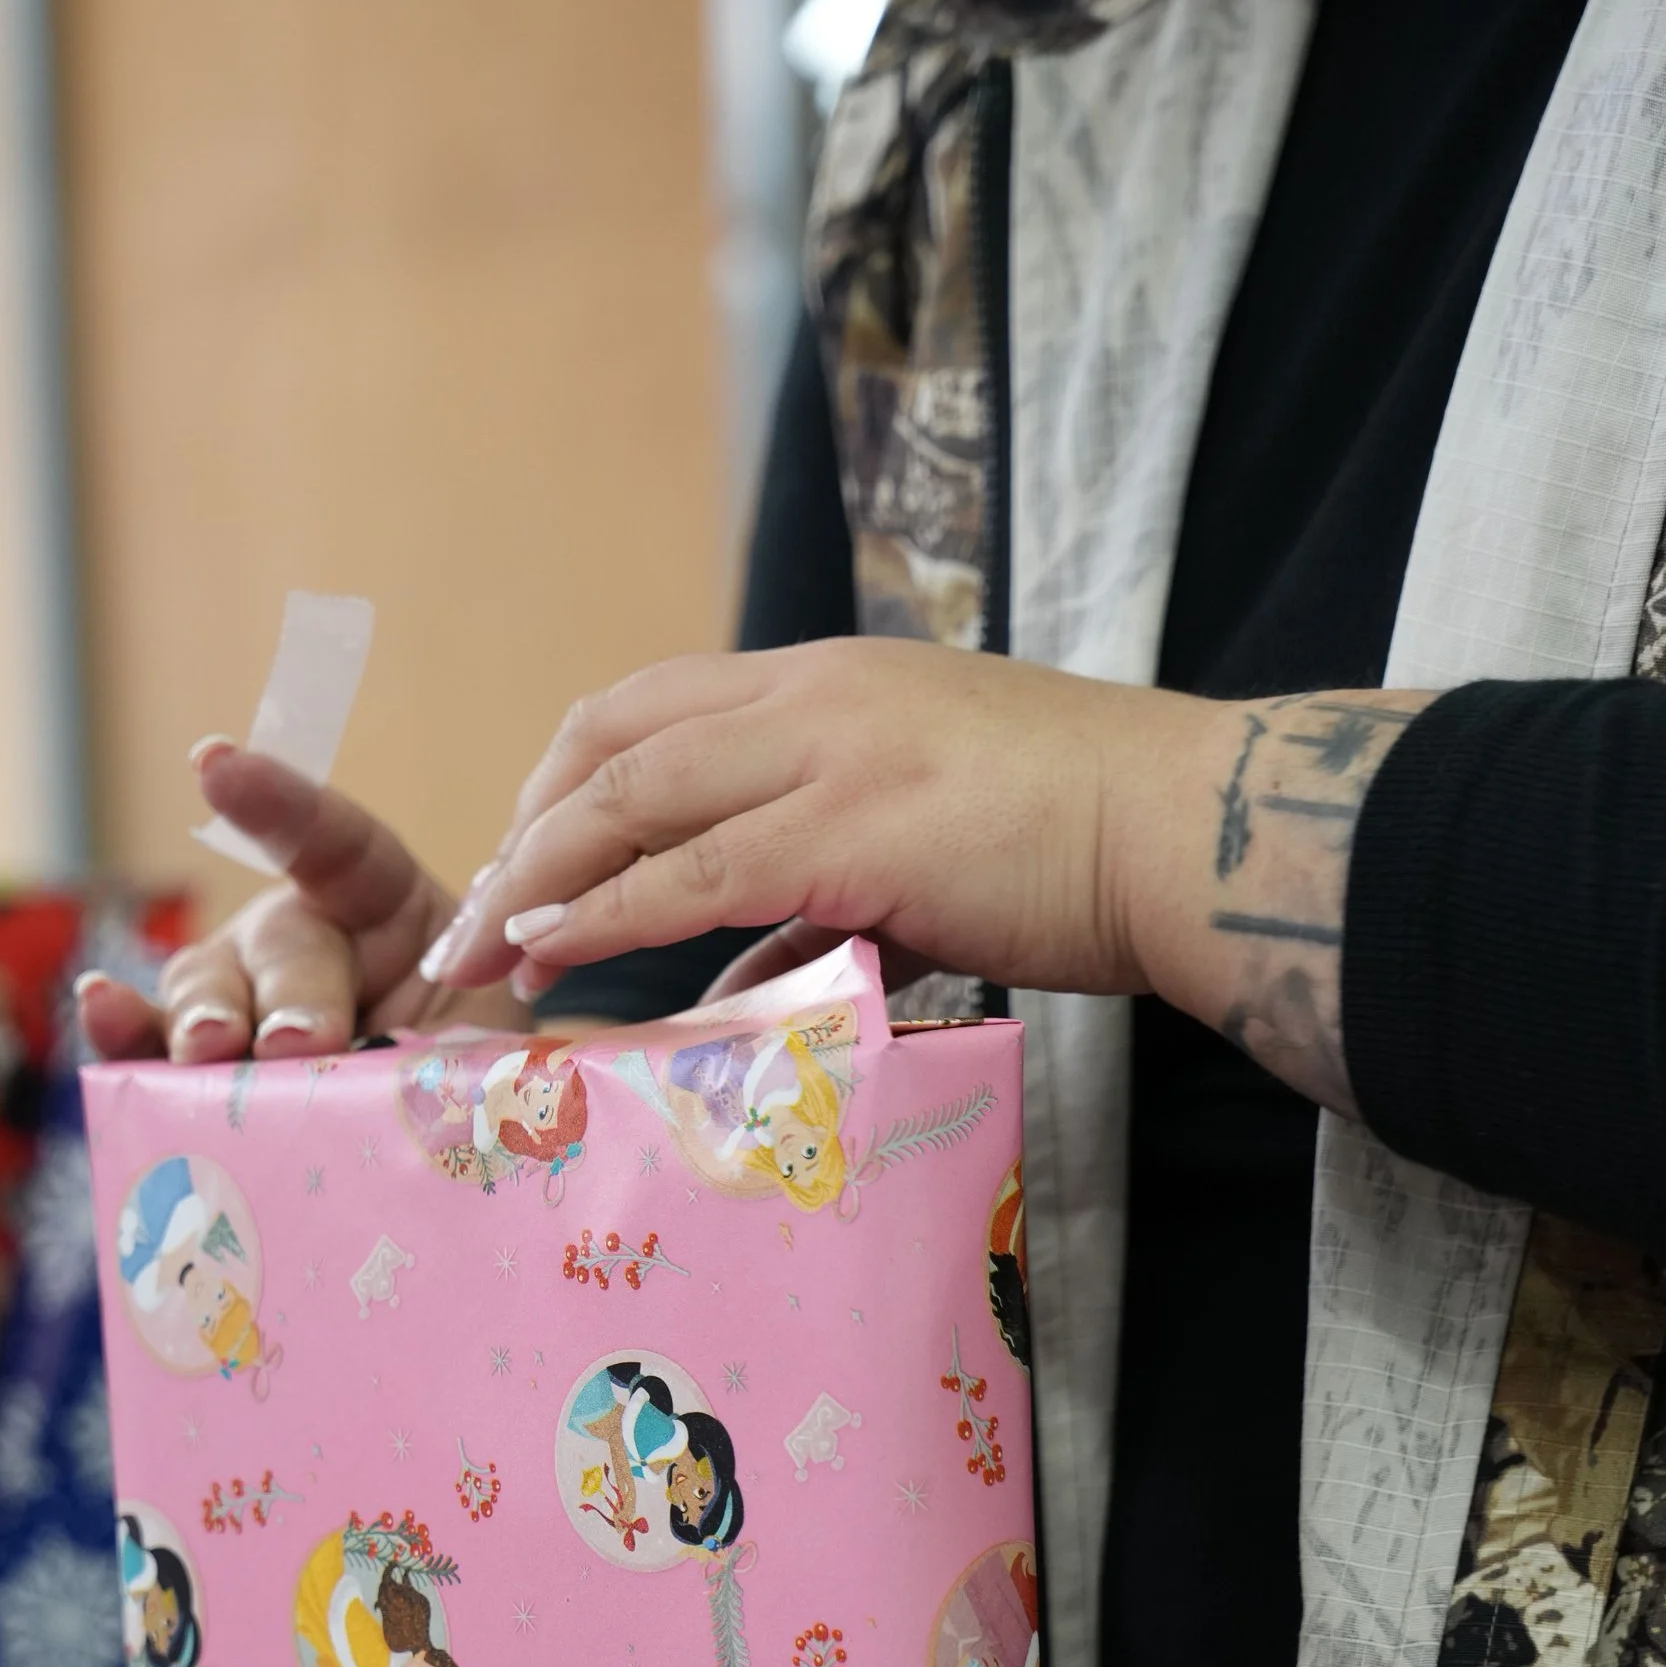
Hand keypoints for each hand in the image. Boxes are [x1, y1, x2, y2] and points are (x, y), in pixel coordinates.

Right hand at [76, 739, 519, 1066]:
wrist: (466, 1147)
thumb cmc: (480, 1081)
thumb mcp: (497, 1047)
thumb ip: (466, 1039)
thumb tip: (447, 1065)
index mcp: (384, 907)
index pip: (330, 841)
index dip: (273, 804)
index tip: (211, 764)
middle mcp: (303, 942)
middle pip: (281, 946)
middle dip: (291, 994)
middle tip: (302, 1042)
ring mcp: (243, 1001)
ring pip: (208, 989)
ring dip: (207, 1019)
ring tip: (214, 1049)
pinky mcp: (201, 1069)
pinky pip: (154, 1044)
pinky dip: (126, 1033)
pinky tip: (103, 1011)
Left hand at [416, 641, 1435, 1112]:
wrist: (1192, 834)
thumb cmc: (1086, 851)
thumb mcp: (927, 859)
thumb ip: (821, 906)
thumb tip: (743, 981)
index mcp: (831, 685)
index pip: (650, 710)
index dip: (566, 786)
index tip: (524, 866)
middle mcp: (812, 697)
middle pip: (608, 738)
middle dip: (524, 831)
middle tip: (472, 923)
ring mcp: (830, 755)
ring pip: (628, 800)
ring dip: (536, 880)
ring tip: (478, 956)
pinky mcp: (852, 832)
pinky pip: (688, 872)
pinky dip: (601, 912)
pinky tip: (548, 952)